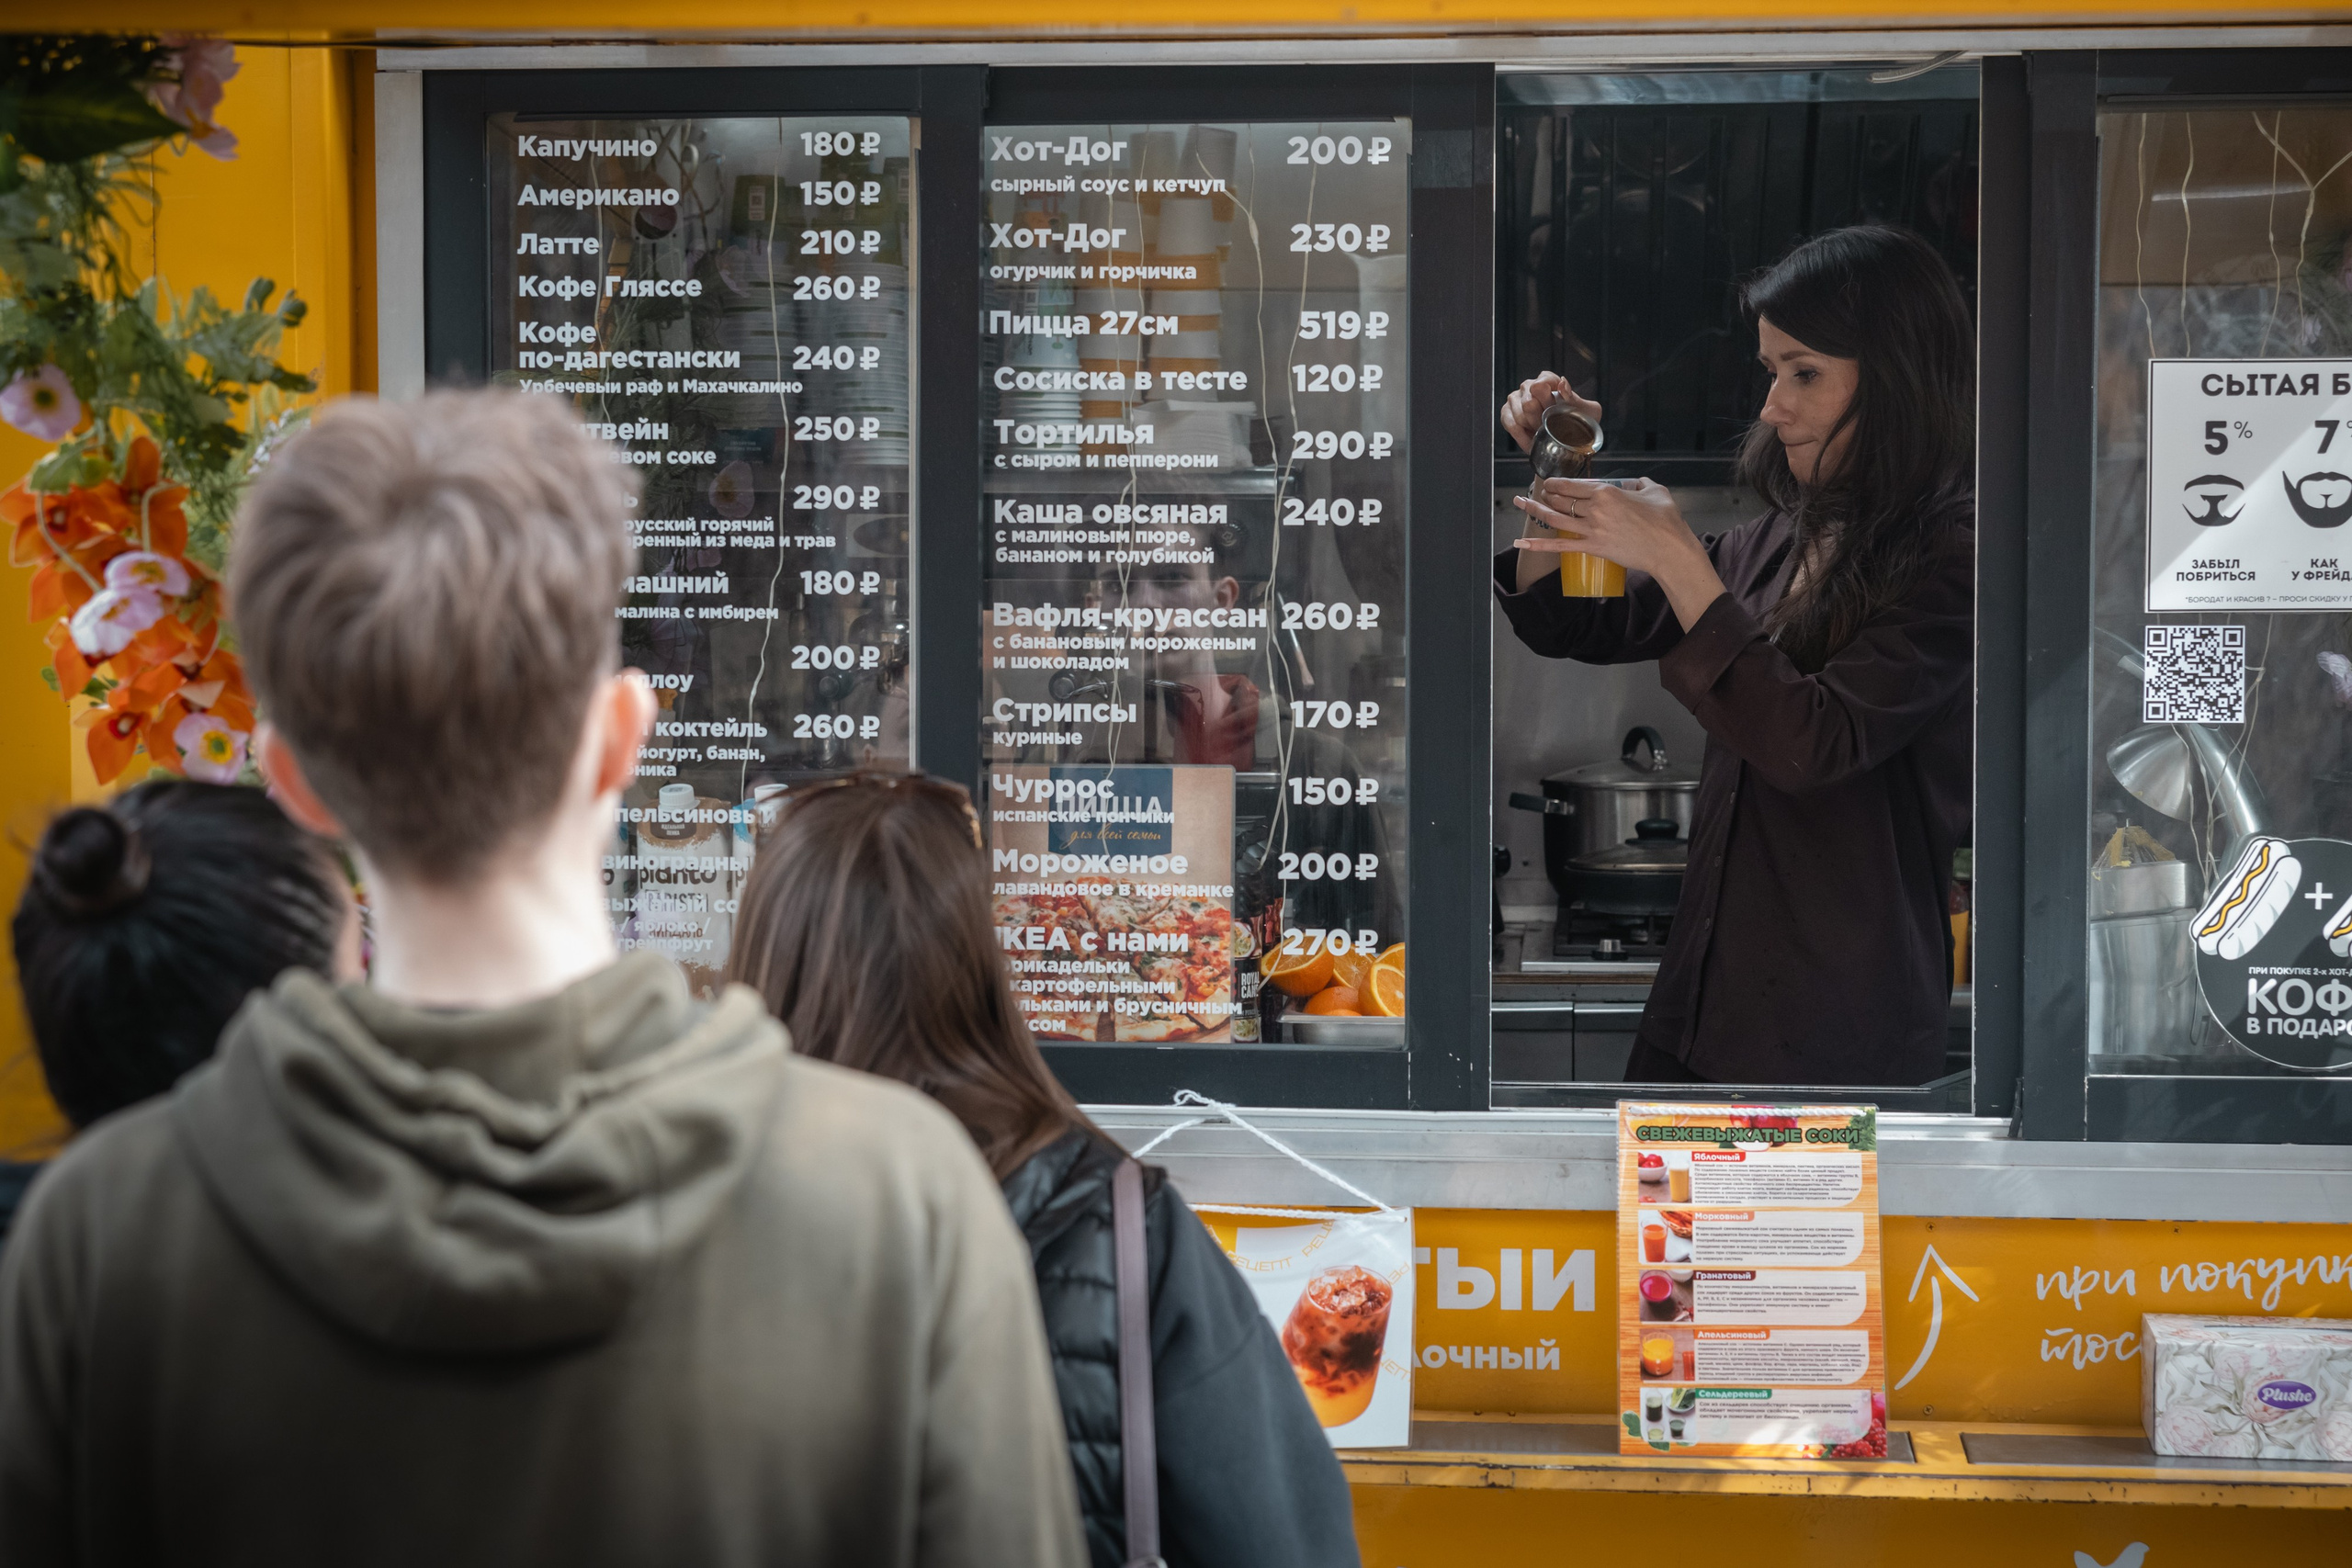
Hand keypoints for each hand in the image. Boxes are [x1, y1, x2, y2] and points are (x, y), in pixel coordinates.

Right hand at [1499, 372, 1599, 455]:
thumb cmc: (1578, 421)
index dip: (1546, 404)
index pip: (1539, 387)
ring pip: (1519, 417)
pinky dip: (1522, 438)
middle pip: (1528, 404)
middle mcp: (1528, 385)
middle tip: (1550, 429)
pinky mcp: (1507, 412)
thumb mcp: (1586, 410)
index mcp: (1548, 379)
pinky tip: (1532, 442)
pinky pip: (1511, 426)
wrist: (1568, 436)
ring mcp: (1515, 398)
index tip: (1555, 413)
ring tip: (1543, 435)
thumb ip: (1574, 397)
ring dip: (1532, 430)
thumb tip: (1562, 384)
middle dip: (1540, 421)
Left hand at [1512, 477, 1727, 630]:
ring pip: (1555, 518)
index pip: (1573, 485)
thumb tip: (1637, 483)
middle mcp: (1595, 508)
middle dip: (1546, 494)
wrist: (1669, 549)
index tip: (1551, 483)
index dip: (1558, 483)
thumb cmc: (1666, 519)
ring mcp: (1591, 529)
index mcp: (1607, 491)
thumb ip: (1641, 483)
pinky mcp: (1593, 547)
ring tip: (1520, 503)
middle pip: (1561, 499)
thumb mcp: (1655, 490)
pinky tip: (1521, 542)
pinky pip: (1560, 546)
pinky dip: (1538, 544)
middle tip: (1537, 493)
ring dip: (1535, 509)